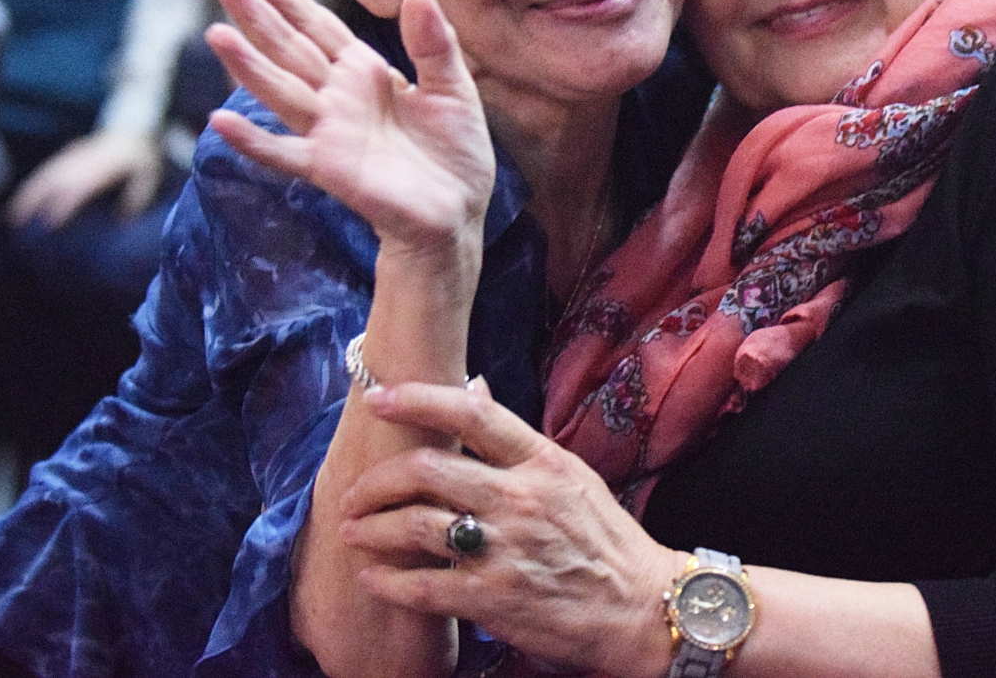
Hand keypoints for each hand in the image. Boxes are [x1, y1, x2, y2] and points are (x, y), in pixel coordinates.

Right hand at [6, 129, 162, 227]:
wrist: (132, 128)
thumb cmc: (141, 157)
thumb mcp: (148, 174)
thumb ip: (137, 196)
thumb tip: (124, 219)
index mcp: (102, 166)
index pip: (78, 186)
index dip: (64, 203)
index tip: (51, 222)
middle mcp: (83, 160)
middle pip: (53, 180)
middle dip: (35, 201)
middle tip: (18, 222)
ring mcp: (73, 156)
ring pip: (44, 174)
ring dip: (27, 193)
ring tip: (13, 214)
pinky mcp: (67, 155)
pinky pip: (45, 169)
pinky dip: (31, 184)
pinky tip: (22, 197)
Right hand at [204, 0, 495, 255]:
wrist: (457, 214)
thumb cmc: (454, 153)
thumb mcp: (454, 90)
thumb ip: (434, 46)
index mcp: (367, 73)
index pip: (318, 28)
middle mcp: (340, 98)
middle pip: (291, 50)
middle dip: (258, 18)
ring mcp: (331, 132)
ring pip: (281, 91)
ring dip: (248, 66)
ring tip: (217, 35)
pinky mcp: (330, 168)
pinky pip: (283, 153)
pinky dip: (252, 141)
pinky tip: (220, 122)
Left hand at [341, 379, 680, 677]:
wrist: (641, 609)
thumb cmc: (606, 541)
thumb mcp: (571, 475)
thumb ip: (516, 440)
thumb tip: (475, 386)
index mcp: (541, 461)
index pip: (473, 413)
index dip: (418, 399)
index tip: (380, 398)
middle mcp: (521, 498)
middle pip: (428, 468)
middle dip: (377, 480)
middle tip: (355, 492)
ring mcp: (507, 549)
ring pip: (416, 525)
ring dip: (371, 528)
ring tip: (354, 532)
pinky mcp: (496, 599)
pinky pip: (423, 586)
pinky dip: (388, 581)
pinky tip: (373, 578)